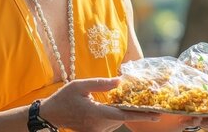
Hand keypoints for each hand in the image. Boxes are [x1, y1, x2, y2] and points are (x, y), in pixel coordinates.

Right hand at [41, 78, 159, 131]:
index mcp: (95, 113)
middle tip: (153, 105)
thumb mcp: (80, 85)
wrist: (50, 115)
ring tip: (138, 103)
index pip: (123, 115)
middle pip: (123, 119)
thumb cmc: (64, 98)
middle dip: (137, 112)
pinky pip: (111, 124)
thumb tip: (120, 81)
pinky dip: (117, 116)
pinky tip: (119, 107)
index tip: (156, 114)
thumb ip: (101, 84)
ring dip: (126, 114)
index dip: (141, 115)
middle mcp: (98, 125)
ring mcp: (96, 131)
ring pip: (117, 122)